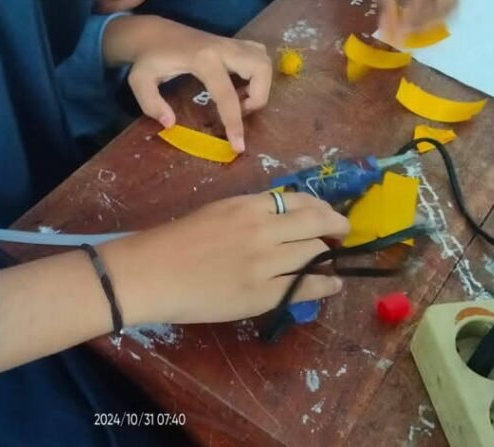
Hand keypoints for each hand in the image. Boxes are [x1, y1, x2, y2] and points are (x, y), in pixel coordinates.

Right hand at [101, 193, 348, 325]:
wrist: (150, 273)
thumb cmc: (174, 242)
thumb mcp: (216, 212)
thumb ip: (249, 214)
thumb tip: (281, 219)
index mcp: (247, 205)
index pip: (298, 199)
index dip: (320, 208)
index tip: (326, 215)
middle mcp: (262, 229)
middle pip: (316, 222)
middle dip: (336, 227)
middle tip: (342, 234)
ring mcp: (264, 263)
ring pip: (315, 253)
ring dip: (329, 256)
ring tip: (333, 262)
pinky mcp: (262, 294)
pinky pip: (306, 286)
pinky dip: (325, 284)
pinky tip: (331, 285)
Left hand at [103, 16, 271, 152]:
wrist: (154, 32)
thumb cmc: (148, 58)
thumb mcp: (140, 81)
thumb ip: (151, 103)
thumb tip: (170, 123)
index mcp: (202, 59)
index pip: (227, 94)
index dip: (235, 123)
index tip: (239, 147)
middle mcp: (222, 48)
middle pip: (260, 69)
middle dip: (258, 97)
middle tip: (240, 110)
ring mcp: (230, 42)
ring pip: (264, 60)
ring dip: (260, 85)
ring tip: (241, 99)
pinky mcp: (233, 43)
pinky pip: (259, 55)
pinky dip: (258, 73)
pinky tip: (241, 85)